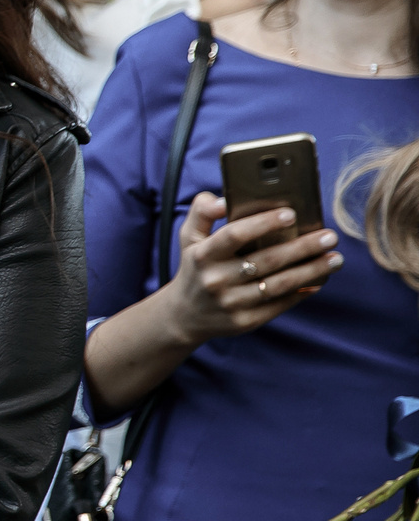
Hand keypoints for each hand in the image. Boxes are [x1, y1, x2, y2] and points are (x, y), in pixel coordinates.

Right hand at [160, 190, 339, 344]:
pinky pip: (278, 305)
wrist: (184, 315)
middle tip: (329, 236)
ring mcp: (230, 303)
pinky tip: (318, 281)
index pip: (234, 235)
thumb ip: (202, 212)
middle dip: (302, 247)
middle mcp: (216, 280)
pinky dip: (301, 293)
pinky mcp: (244, 321)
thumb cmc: (195, 268)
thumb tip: (222, 199)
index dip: (263, 223)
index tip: (291, 214)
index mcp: (202, 255)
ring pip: (278, 285)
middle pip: (266, 260)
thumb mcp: (189, 238)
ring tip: (335, 258)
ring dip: (311, 271)